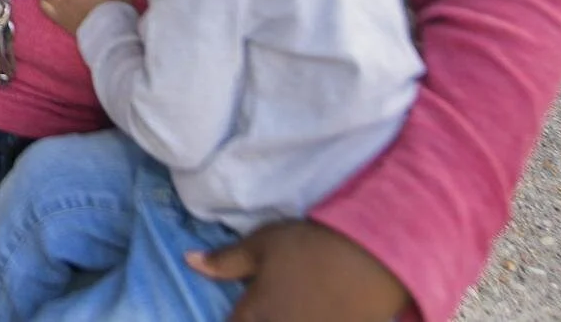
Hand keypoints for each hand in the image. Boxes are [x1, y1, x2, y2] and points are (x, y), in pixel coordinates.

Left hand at [185, 220, 410, 321]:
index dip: (232, 320)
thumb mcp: (261, 245)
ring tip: (284, 308)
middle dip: (250, 321)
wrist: (371, 260)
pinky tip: (309, 312)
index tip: (238, 312)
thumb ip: (224, 261)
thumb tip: (188, 261)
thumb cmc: (310, 247)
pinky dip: (307, 321)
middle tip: (260, 308)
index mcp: (254, 314)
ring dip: (278, 319)